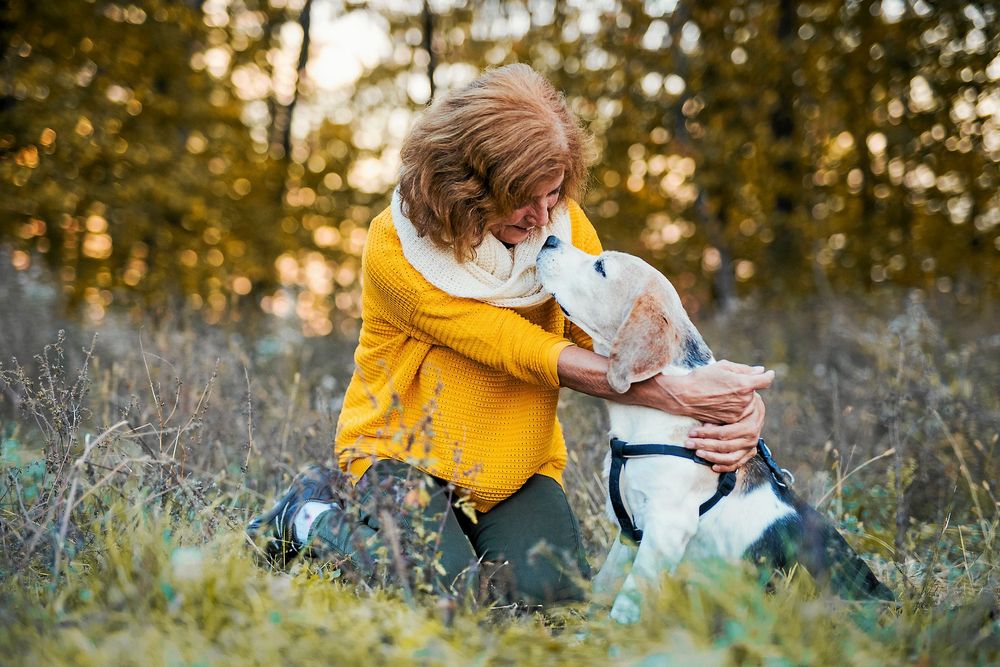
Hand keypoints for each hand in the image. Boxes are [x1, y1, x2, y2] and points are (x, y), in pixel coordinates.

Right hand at [651, 360, 773, 423]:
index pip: (765, 380)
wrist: (684, 397)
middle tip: (729, 382)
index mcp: (744, 384)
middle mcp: (744, 400)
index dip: (767, 375)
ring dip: (740, 397)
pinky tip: (718, 401)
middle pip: (753, 391)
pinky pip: (737, 412)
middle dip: (746, 386)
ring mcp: (737, 412)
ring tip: (722, 392)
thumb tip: (760, 370)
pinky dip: (732, 406)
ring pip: (746, 402)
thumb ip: (744, 369)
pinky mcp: (730, 420)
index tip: (767, 374)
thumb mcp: (722, 366)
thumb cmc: (701, 378)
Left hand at [686, 392, 765, 471]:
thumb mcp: (732, 409)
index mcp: (748, 426)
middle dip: (704, 445)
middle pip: (724, 446)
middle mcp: (751, 439)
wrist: (756, 411)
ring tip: (698, 453)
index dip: (706, 434)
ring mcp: (750, 448)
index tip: (692, 433)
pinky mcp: (749, 454)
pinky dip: (724, 467)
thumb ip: (719, 418)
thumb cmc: (741, 407)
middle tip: (689, 443)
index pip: (723, 433)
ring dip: (712, 457)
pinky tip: (713, 466)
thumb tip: (705, 427)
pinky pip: (736, 465)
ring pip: (730, 458)